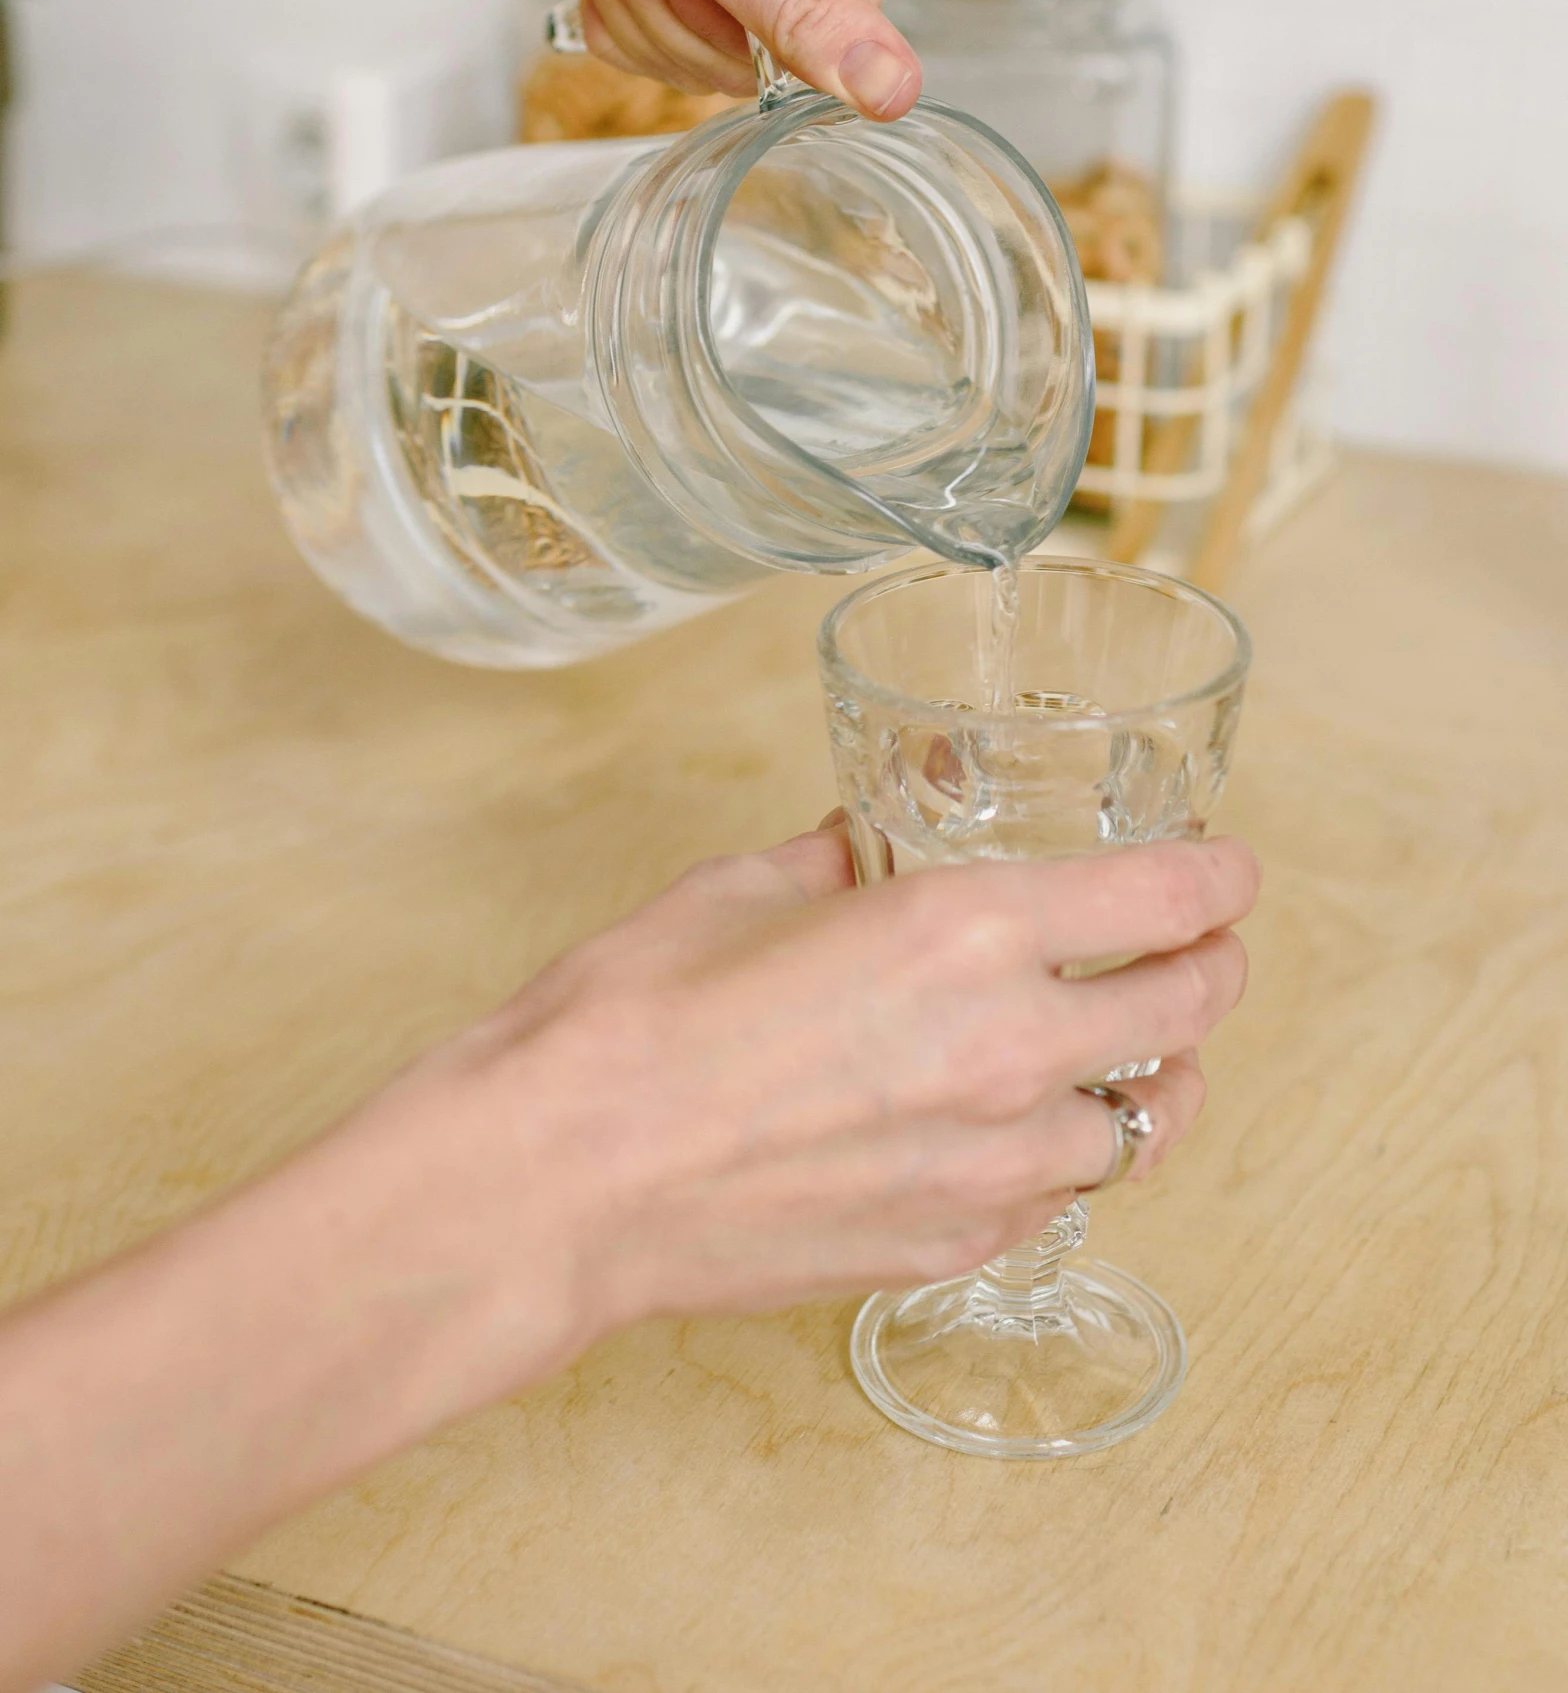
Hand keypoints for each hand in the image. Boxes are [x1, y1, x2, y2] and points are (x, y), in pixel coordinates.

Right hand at [363, 823, 1255, 1405]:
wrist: (567, 1178)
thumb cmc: (635, 1018)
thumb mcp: (743, 889)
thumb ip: (837, 859)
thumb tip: (863, 841)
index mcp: (967, 929)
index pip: (1167, 896)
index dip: (1220, 876)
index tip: (1228, 869)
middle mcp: (1008, 1046)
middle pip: (1191, 1009)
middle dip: (1216, 968)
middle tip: (1207, 950)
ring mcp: (992, 1162)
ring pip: (1147, 1123)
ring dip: (1158, 1078)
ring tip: (1140, 1056)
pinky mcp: (954, 1243)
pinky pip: (1063, 1197)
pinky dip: (1072, 1158)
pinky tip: (1034, 1135)